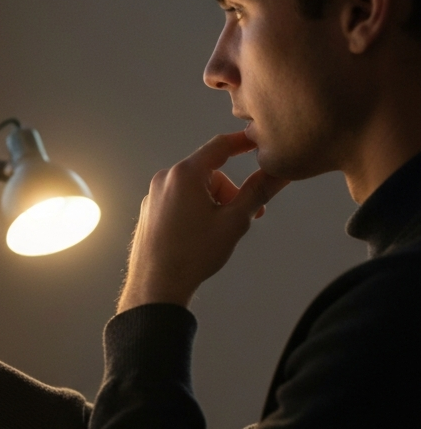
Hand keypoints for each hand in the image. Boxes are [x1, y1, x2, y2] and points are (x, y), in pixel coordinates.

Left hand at [117, 131, 288, 312]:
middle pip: (209, 172)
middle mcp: (165, 179)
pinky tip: (199, 236)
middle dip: (230, 192)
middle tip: (244, 217)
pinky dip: (196, 210)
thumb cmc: (193, 255)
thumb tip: (280, 172)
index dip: (244, 142)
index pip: (220, 145)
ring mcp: (153, 195)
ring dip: (214, 203)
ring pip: (195, 188)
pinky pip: (180, 200)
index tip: (260, 142)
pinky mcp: (149, 211)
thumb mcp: (234, 221)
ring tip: (218, 232)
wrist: (156, 286)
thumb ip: (258, 191)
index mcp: (185, 174)